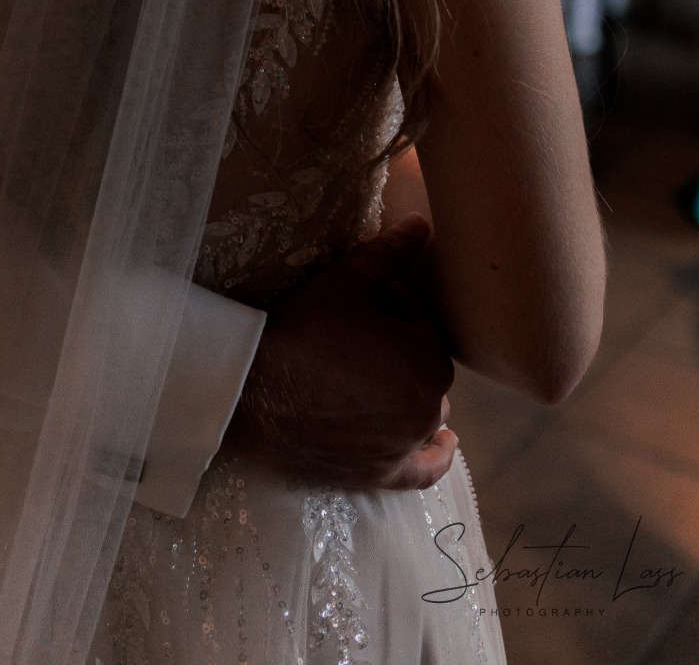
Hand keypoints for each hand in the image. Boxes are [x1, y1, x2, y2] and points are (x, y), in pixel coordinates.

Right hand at [227, 214, 455, 491]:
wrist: (253, 389)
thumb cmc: (303, 329)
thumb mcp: (348, 281)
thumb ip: (391, 254)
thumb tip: (423, 224)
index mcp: (430, 361)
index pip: (420, 324)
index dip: (390, 306)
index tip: (356, 302)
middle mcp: (428, 409)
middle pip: (421, 368)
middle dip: (398, 347)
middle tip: (353, 333)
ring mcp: (404, 446)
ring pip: (422, 411)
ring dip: (409, 391)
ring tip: (378, 373)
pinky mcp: (379, 473)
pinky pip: (421, 469)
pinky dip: (435, 457)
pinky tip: (446, 444)